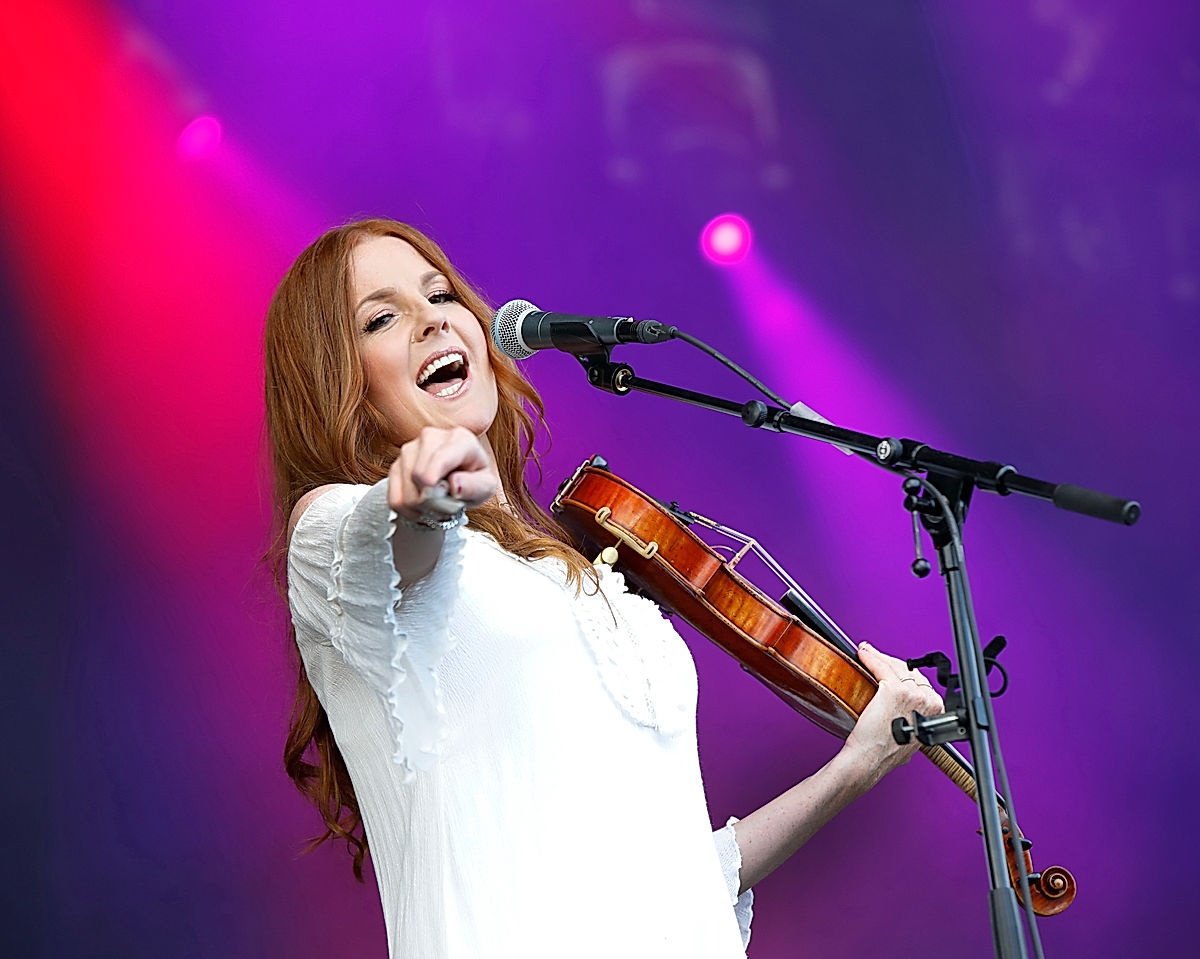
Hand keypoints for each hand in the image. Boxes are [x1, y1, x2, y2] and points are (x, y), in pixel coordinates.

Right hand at [387, 426, 498, 522]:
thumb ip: (475, 486)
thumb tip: (454, 485)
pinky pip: (394, 497)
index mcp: (460, 439)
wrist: (459, 480)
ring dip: (420, 506)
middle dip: (430, 500)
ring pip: (405, 487)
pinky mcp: (397, 463)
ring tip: (436, 506)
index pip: (440, 457)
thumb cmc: (475, 481)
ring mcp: (410, 448)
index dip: (433, 477)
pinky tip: (421, 508)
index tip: (433, 491)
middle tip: (445, 508)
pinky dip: (407, 510)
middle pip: (417, 474)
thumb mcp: (485, 487)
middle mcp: (431, 437)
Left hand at [842, 641, 944, 786]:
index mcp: (935, 713)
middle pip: (911, 671)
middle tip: (875, 655)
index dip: (905, 672)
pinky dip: (870, 658)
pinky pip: (881, 667)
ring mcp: (913, 696)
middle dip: (892, 662)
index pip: (922, 682)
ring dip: (879, 656)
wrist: (869, 759)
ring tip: (867, 652)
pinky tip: (863, 654)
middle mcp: (929, 703)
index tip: (892, 667)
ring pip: (896, 667)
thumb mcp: (909, 735)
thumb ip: (913, 719)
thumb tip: (904, 708)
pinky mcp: (894, 691)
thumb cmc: (883, 750)